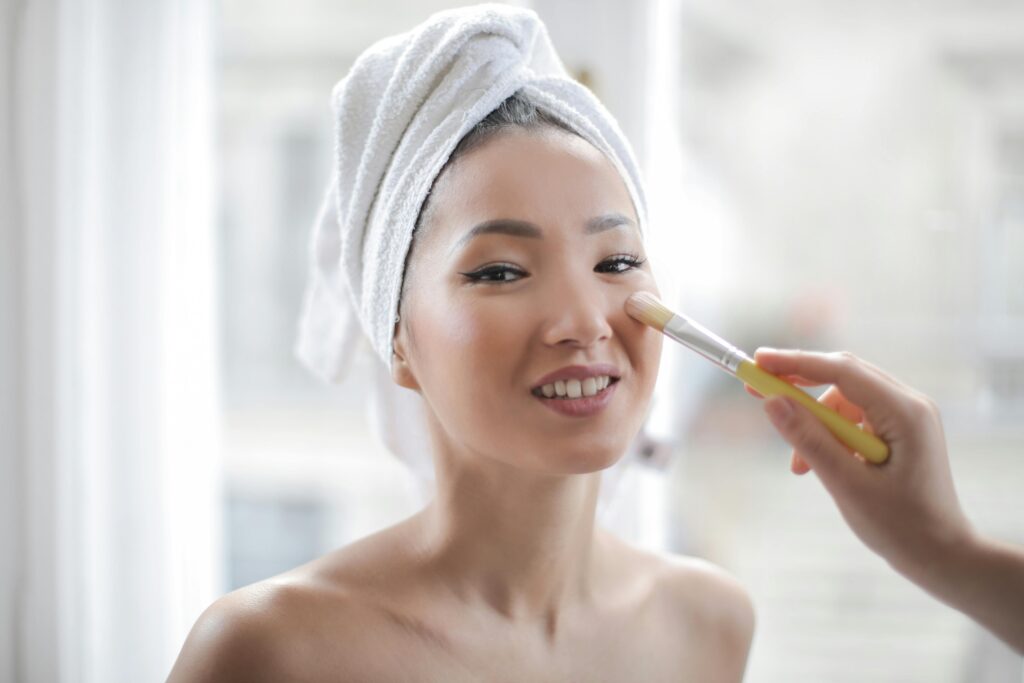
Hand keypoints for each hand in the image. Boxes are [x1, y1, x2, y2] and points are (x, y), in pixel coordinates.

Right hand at [746, 348, 973, 575]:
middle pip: (844, 376)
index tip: (757, 361)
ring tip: (800, 466)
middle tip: (756, 390)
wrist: (943, 557)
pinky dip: (829, 435)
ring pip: (845, 400)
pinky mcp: (900, 431)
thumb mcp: (847, 484)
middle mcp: (910, 405)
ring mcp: (907, 417)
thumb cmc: (901, 527)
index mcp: (905, 412)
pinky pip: (854, 417)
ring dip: (814, 424)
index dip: (796, 363)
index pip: (842, 371)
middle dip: (798, 384)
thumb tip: (771, 402)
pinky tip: (817, 465)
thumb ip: (809, 439)